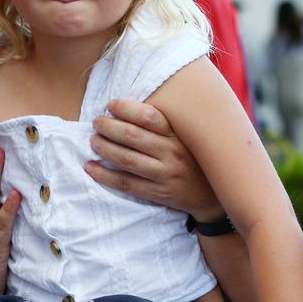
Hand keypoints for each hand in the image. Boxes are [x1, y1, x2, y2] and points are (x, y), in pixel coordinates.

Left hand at [86, 99, 220, 220]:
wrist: (211, 196)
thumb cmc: (190, 160)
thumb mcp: (184, 138)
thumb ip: (161, 126)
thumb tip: (126, 109)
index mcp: (177, 136)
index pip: (149, 116)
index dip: (126, 108)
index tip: (110, 105)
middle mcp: (172, 153)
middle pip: (132, 136)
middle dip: (108, 127)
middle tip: (96, 122)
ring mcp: (165, 175)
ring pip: (126, 159)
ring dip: (104, 148)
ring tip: (92, 141)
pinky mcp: (158, 193)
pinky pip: (126, 183)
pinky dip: (104, 175)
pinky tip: (91, 167)